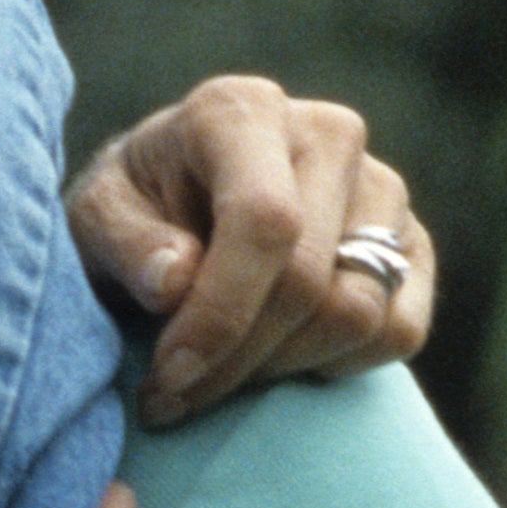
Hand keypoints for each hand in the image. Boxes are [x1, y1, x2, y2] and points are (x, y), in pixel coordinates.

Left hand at [72, 75, 432, 422]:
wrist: (177, 208)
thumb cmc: (132, 212)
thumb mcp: (94, 219)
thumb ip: (126, 243)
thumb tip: (177, 280)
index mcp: (241, 111)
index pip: (264, 220)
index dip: (220, 312)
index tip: (171, 372)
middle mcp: (327, 133)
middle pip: (307, 280)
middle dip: (235, 358)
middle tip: (173, 396)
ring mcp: (381, 187)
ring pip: (357, 313)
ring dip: (279, 369)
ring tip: (215, 376)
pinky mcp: (412, 243)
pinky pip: (399, 330)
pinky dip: (336, 365)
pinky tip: (276, 357)